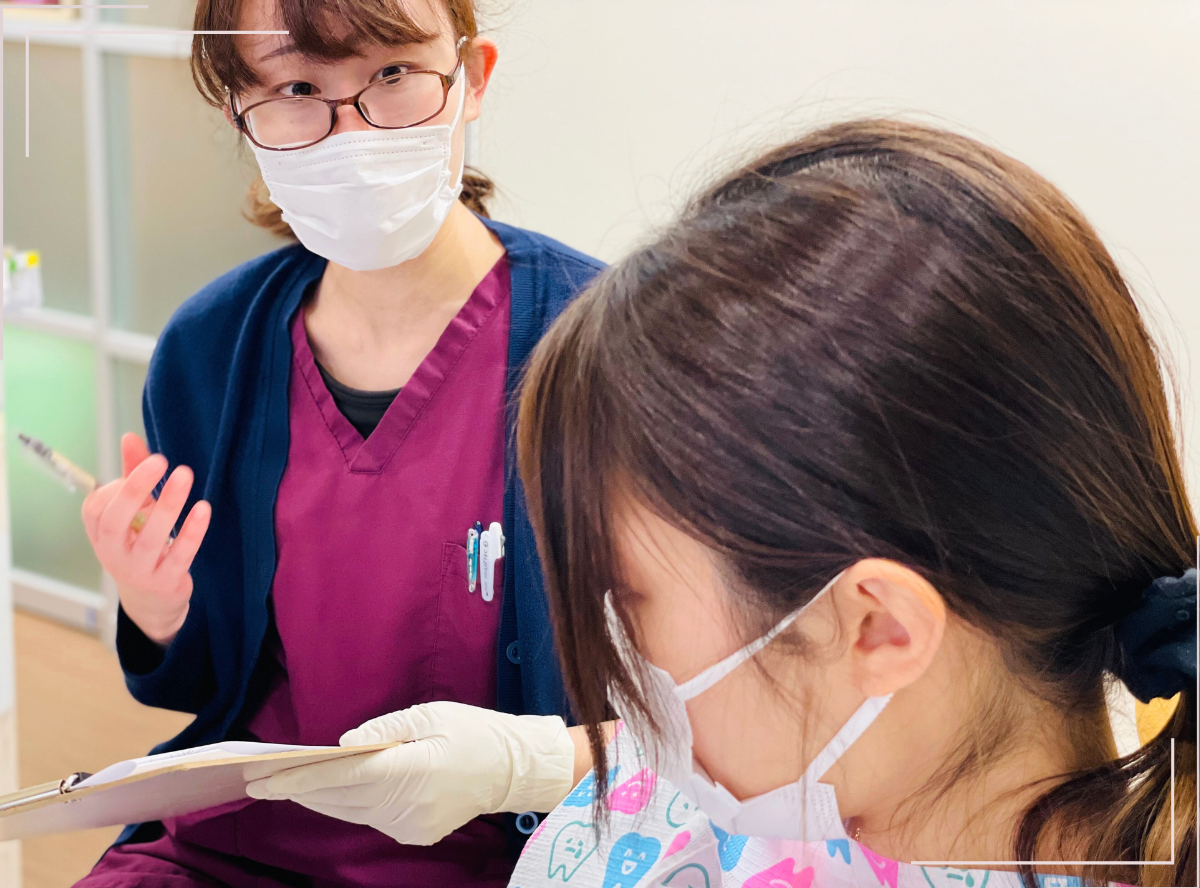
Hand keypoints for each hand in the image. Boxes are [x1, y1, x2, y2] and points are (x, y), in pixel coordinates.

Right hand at [82, 433, 211, 646]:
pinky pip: (179, 556)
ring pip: (150, 538)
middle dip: (134, 488)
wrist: (151, 601)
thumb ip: (132, 475)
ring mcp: (138, 571)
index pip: (96, 508)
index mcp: (100, 534)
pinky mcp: (165, 582)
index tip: (146, 470)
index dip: (117, 487)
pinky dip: (191, 532)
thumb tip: (130, 437)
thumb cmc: (140, 544)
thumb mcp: (133, 513)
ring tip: (185, 474)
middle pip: (115, 521)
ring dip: (169, 505)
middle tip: (160, 460)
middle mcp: (113, 553)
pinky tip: (204, 508)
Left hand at [245, 701, 576, 845]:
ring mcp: (410, 825)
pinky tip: (330, 791)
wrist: (514, 769)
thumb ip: (384, 730)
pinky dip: (347, 804)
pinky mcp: (415, 834)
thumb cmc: (475, 732)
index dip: (298, 779)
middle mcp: (406, 806)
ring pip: (350, 812)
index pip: (341, 778)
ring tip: (285, 782)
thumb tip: (342, 746)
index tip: (263, 777)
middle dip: (297, 788)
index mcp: (410, 770)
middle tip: (259, 778)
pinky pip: (370, 817)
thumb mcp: (432, 715)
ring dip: (318, 797)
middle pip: (338, 799)